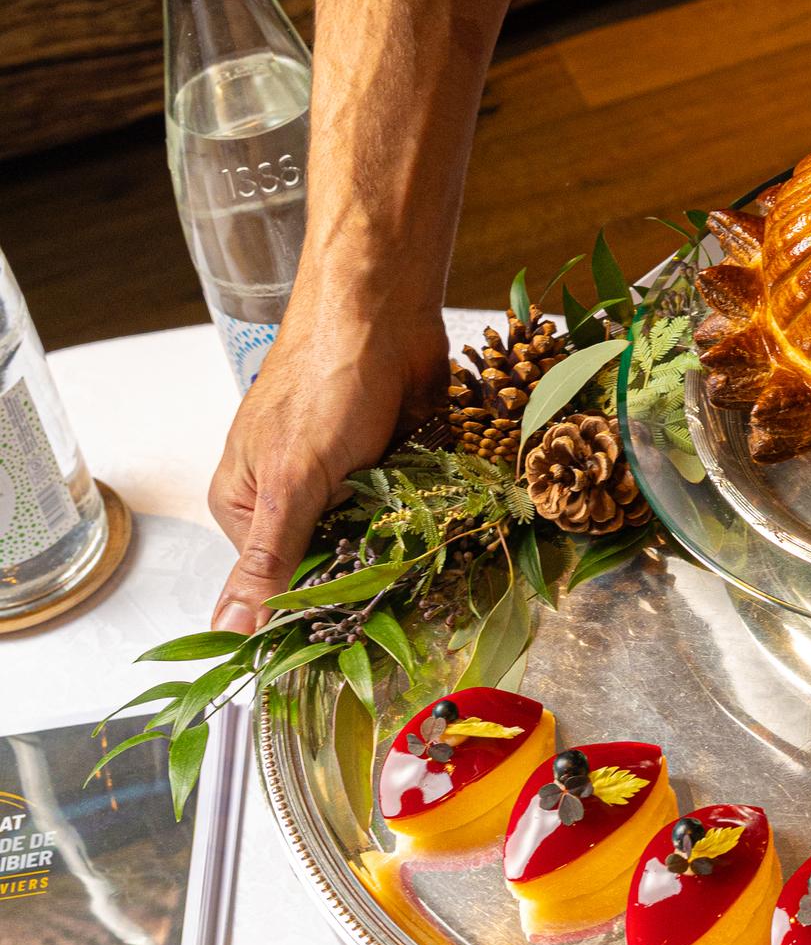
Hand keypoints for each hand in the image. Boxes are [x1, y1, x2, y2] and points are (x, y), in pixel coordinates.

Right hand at [208, 284, 447, 630]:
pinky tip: (446, 518)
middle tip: (402, 585)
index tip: (357, 629)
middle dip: (366, 570)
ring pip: (374, 538)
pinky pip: (407, 507)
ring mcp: (341, 478)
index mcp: (246, 508)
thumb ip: (267, 562)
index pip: (280, 585)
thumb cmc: (324, 381)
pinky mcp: (388, 461)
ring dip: (401, 540)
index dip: (317, 607)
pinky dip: (425, 509)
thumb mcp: (291, 482)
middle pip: (330, 564)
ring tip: (429, 549)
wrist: (384, 309)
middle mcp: (289, 498)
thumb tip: (229, 635)